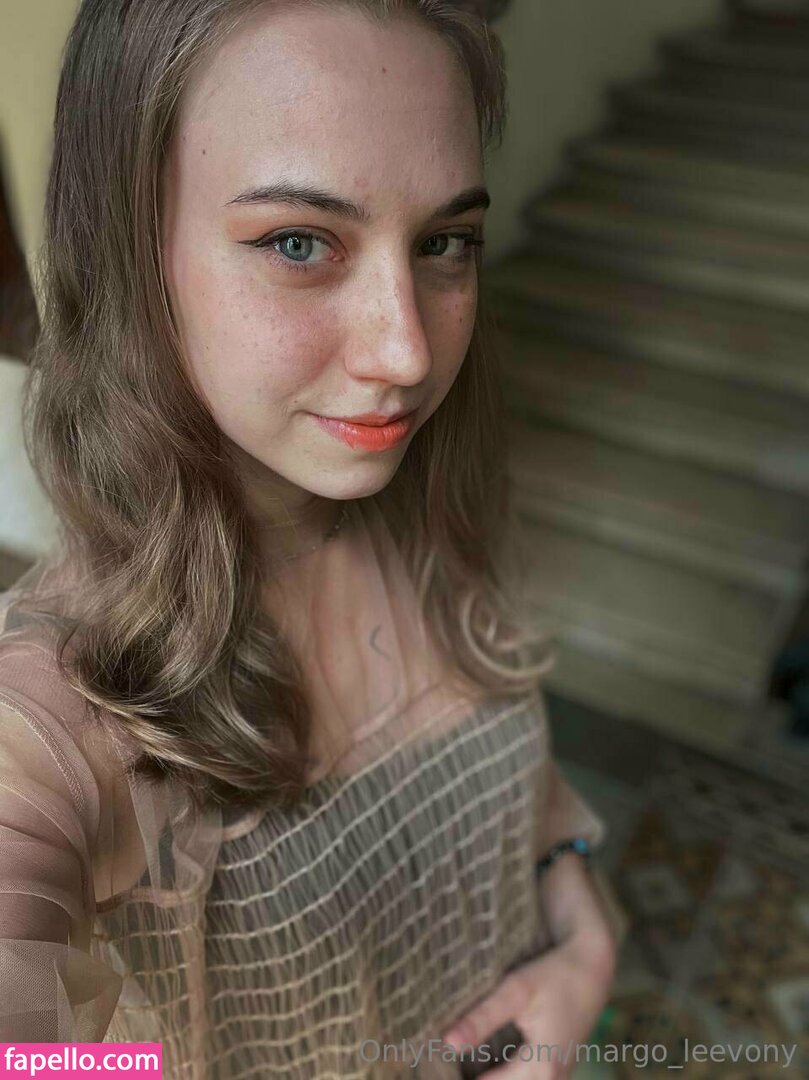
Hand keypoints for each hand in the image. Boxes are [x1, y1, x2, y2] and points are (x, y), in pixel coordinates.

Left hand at [441, 924, 615, 1078]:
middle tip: (445, 1065)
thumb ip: (482, 1018)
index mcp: (540, 1068)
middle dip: (474, 1078)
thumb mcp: (516, 990)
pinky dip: (506, 1075)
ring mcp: (557, 1076)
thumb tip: (447, 1044)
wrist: (594, 965)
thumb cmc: (556, 974)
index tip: (434, 1067)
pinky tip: (484, 1061)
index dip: (457, 1077)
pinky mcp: (557, 1067)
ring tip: (458, 1064)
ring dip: (492, 1077)